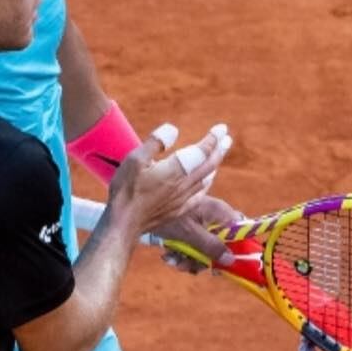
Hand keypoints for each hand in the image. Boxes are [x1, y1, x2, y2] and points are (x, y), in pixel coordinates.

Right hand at [108, 124, 230, 239]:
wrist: (124, 222)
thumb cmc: (127, 190)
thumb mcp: (135, 159)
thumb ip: (156, 143)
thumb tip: (173, 130)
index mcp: (175, 171)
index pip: (201, 152)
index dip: (212, 139)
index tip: (222, 128)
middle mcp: (183, 185)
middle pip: (208, 165)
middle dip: (219, 150)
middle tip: (227, 138)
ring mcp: (182, 199)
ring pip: (206, 179)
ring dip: (214, 165)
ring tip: (218, 155)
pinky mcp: (178, 210)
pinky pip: (200, 194)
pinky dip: (206, 184)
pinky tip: (207, 182)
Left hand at [158, 191, 242, 272]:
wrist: (139, 206)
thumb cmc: (166, 215)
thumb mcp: (189, 233)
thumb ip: (210, 246)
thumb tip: (231, 260)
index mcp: (219, 212)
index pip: (241, 230)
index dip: (237, 249)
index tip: (224, 265)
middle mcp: (213, 217)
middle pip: (221, 245)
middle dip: (204, 259)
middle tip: (189, 266)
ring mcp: (201, 223)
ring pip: (205, 249)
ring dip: (189, 260)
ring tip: (173, 261)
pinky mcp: (189, 229)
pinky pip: (192, 246)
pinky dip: (181, 254)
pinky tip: (168, 256)